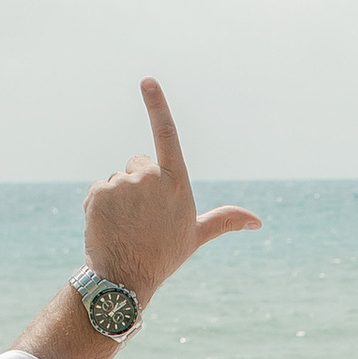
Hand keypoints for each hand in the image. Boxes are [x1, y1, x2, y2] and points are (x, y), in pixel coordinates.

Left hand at [83, 81, 260, 300]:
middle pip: (139, 164)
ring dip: (120, 197)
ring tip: (126, 225)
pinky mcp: (99, 192)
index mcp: (176, 183)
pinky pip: (100, 189)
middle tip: (143, 216)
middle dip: (139, 183)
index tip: (147, 81)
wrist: (126, 277)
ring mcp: (123, 184)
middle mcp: (149, 178)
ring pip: (118, 179)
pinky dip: (101, 205)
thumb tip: (258, 221)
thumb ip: (225, 220)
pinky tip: (110, 226)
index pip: (167, 135)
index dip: (157, 106)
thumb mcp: (196, 235)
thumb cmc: (164, 255)